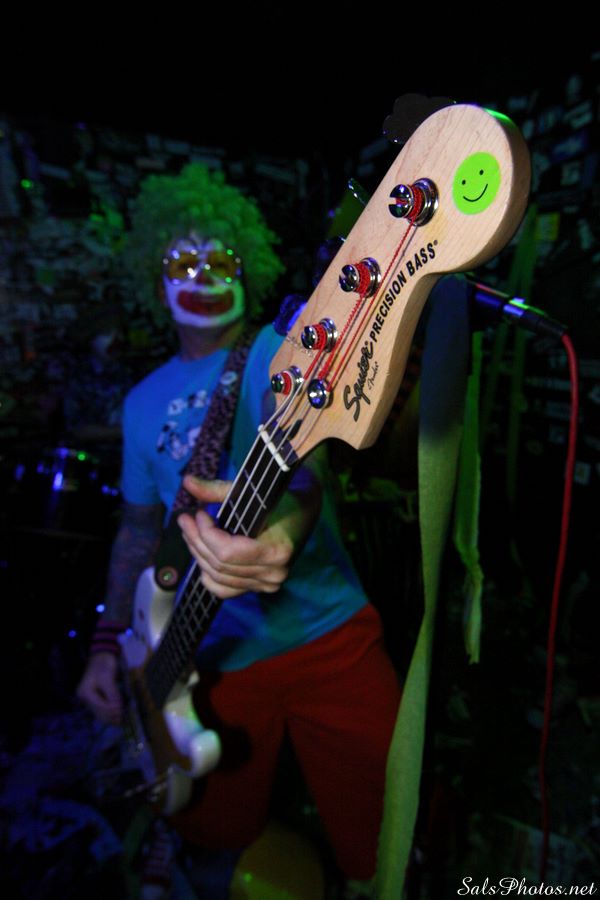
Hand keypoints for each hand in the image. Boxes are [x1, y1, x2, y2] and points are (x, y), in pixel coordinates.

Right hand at [77, 652, 122, 724]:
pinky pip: (100, 708)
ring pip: (99, 712)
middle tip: (121, 720)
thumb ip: (112, 694)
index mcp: (85, 692)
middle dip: (110, 716)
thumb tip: (117, 708)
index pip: (100, 706)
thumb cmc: (104, 665)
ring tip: (119, 720)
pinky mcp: (93, 697)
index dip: (111, 711)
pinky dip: (107, 712)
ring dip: (109, 716)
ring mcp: (88, 698)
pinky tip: (115, 715)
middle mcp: (84, 697)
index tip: (121, 713)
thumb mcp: (108, 679)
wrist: (101, 656)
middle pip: (98, 711)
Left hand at [177, 477, 295, 599]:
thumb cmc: (280, 498)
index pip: (227, 552)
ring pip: (218, 577)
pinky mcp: (260, 587)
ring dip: (198, 554)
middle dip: (196, 540)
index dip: (206, 534)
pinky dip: (208, 574)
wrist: (305, 513)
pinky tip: (201, 555)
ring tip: (189, 532)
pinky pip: (224, 590)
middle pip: (219, 564)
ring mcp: (268, 584)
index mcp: (277, 550)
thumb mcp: (251, 492)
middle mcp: (274, 573)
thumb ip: (218, 490)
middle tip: (185, 520)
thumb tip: (187, 482)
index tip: (198, 514)